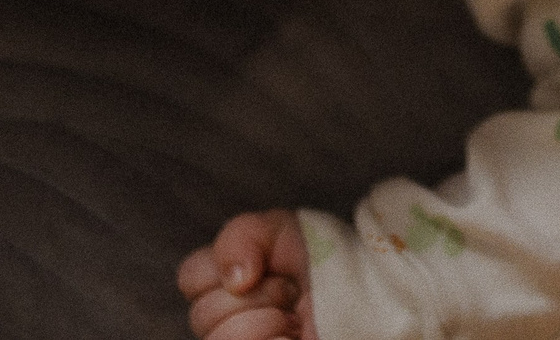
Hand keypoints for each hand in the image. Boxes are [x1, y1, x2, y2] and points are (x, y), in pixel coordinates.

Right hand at [178, 209, 317, 339]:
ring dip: (266, 323)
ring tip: (295, 319)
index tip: (266, 266)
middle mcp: (227, 322)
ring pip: (221, 339)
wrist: (367, 288)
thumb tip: (236, 279)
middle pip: (204, 315)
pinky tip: (292, 338)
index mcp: (225, 287)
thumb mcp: (280, 230)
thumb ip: (242, 237)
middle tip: (291, 293)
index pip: (191, 277)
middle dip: (258, 296)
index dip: (225, 266)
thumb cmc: (323, 258)